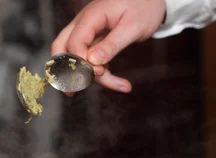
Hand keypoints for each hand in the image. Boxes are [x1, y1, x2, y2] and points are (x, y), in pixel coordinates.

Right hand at [51, 0, 166, 92]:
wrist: (153, 0)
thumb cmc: (144, 7)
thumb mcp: (132, 27)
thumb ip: (112, 44)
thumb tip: (93, 61)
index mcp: (91, 16)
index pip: (75, 41)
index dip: (81, 60)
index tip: (97, 72)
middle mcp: (84, 24)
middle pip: (62, 47)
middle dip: (66, 71)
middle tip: (72, 91)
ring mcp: (89, 33)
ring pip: (79, 59)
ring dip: (95, 78)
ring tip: (122, 85)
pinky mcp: (97, 42)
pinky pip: (93, 62)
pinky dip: (106, 75)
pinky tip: (122, 84)